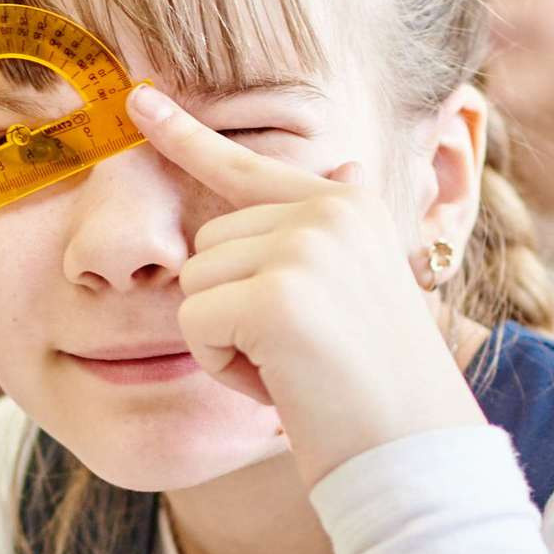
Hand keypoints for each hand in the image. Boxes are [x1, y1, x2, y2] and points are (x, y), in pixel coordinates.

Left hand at [127, 86, 483, 486]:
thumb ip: (332, 234)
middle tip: (298, 354)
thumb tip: (344, 164)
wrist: (416, 456)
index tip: (137, 97)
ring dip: (225, 341)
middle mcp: (329, 211)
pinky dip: (222, 367)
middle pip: (206, 244)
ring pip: (195, 283)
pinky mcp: (275, 298)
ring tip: (294, 369)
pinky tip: (281, 385)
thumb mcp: (361, 292)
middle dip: (230, 310)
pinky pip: (194, 325)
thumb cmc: (379, 389)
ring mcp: (304, 249)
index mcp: (349, 206)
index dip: (185, 136)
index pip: (247, 165)